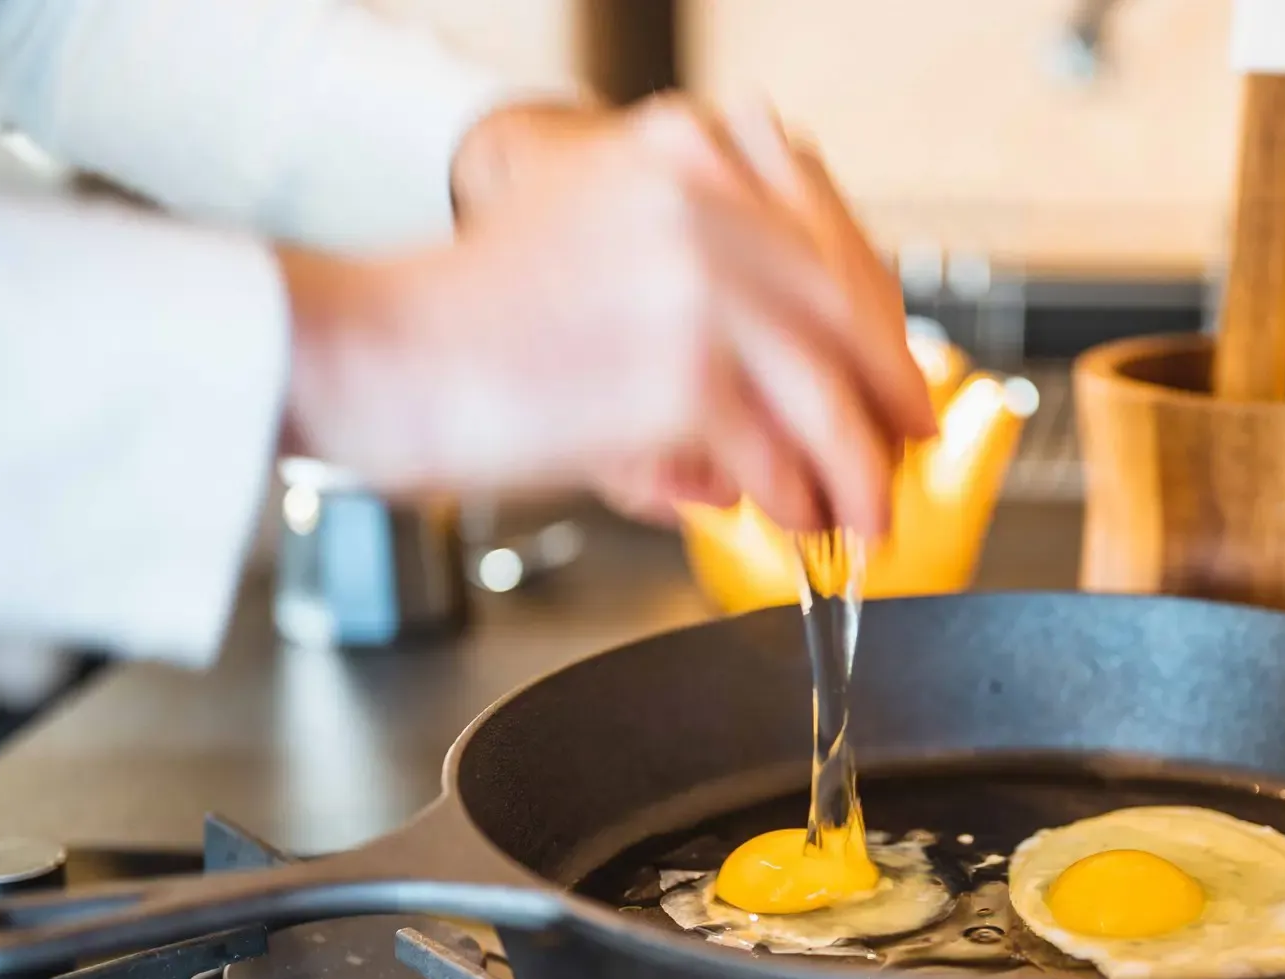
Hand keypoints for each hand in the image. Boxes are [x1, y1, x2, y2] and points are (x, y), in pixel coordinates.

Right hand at [280, 96, 931, 535]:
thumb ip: (710, 259)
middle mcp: (703, 204)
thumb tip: (812, 348)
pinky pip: (772, 456)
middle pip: (845, 314)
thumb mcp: (603, 227)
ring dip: (856, 471)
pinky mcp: (681, 381)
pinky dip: (792, 502)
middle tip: (906, 454)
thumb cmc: (476, 313)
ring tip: (863, 518)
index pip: (828, 238)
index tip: (906, 374)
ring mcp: (697, 289)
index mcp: (688, 150)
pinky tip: (792, 521)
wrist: (377, 352)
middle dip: (888, 401)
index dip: (880, 321)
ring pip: (824, 395)